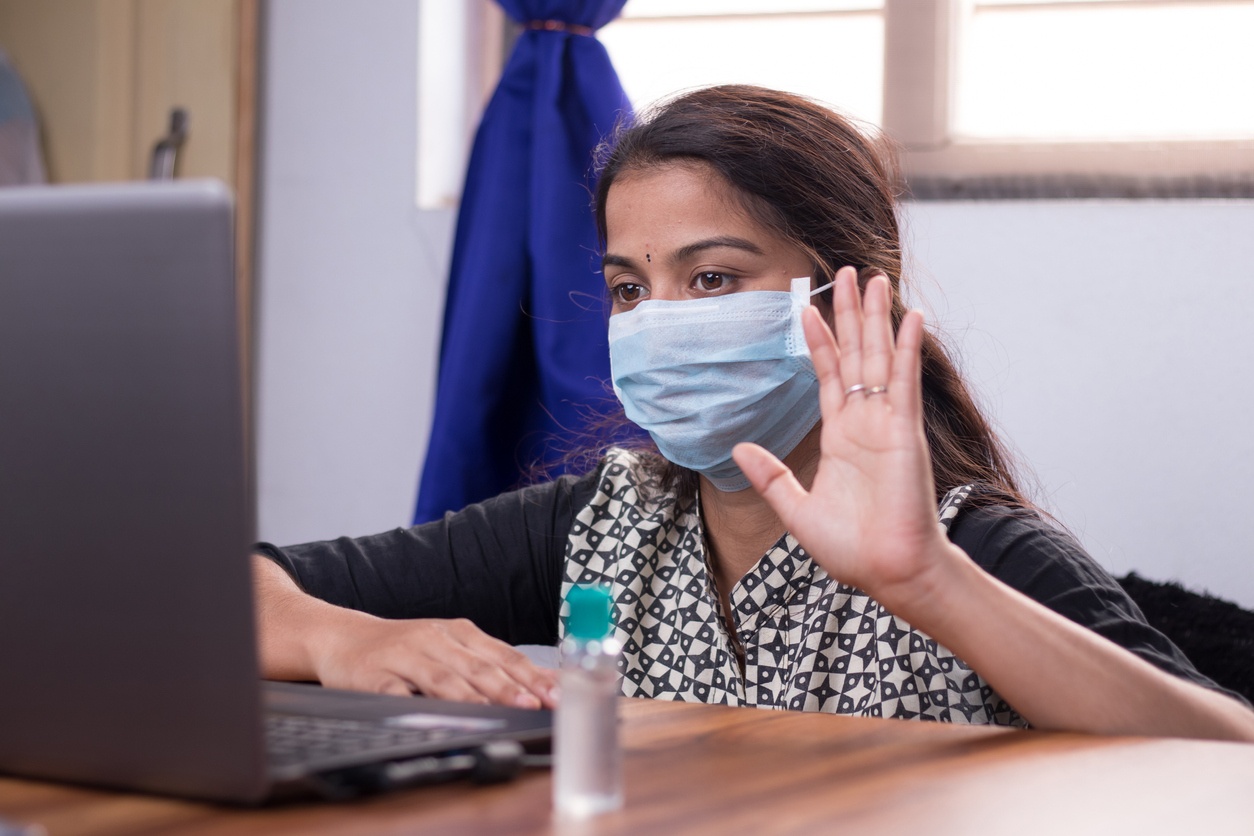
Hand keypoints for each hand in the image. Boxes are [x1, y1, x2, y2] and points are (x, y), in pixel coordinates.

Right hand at [310, 614, 558, 708]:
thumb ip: (493, 665)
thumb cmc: (406, 647)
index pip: (503, 655)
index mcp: (459, 633)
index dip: (530, 675)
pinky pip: (394, 690)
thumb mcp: (451, 647)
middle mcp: (434, 640)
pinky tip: (428, 714)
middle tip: (533, 704)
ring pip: (442, 677)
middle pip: (477, 666)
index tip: (555, 693)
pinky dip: (412, 701)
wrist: (342, 636)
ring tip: (493, 711)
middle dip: (508, 687)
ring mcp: (403, 656)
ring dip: (470, 695)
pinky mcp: (372, 676)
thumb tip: (545, 684)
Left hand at [733, 266, 960, 610]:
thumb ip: (771, 477)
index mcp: (841, 437)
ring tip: (874, 279)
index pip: (829, 375)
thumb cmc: (852, 549)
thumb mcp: (796, 509)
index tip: (806, 309)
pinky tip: (910, 316)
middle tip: (846, 274)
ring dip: (877, 318)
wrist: (888, 572)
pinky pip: (905, 381)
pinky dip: (908, 347)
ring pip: (880, 357)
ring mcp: (888, 424)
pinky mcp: (905, 432)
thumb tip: (739, 448)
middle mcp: (865, 422)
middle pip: (856, 354)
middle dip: (850, 314)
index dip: (819, 341)